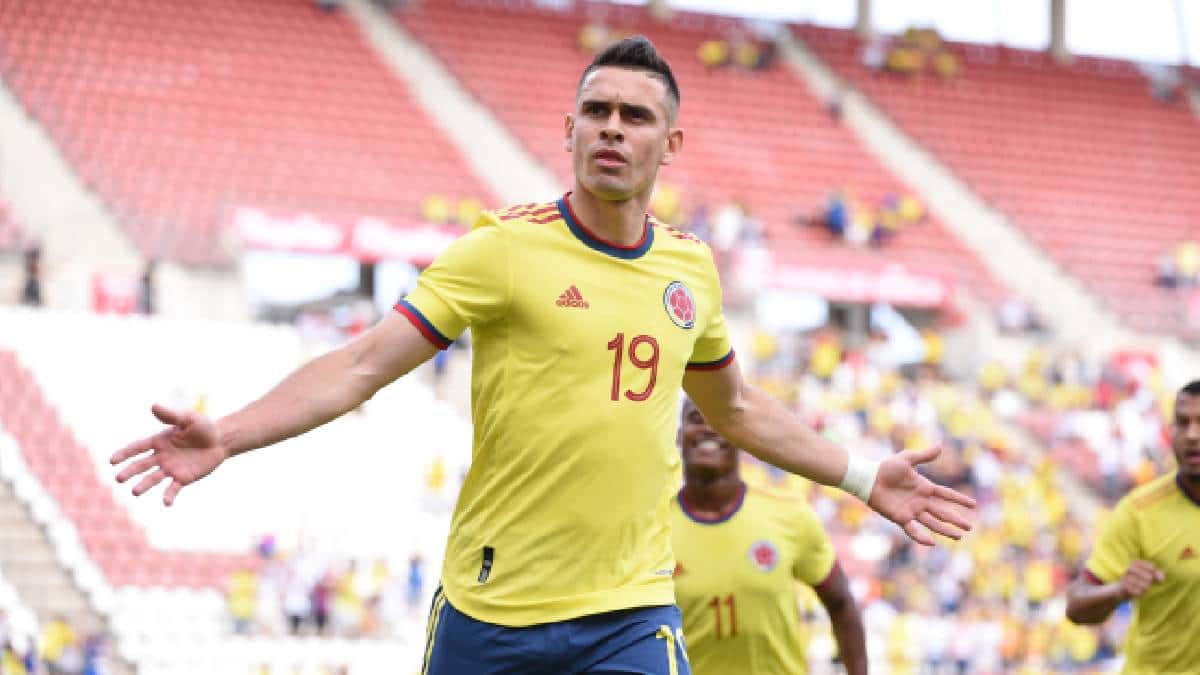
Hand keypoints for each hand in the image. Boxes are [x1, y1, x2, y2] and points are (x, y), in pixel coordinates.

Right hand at [110, 404, 228, 505]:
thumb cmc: (203, 428)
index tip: (112, 460)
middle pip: (141, 465)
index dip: (124, 454)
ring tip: (134, 492)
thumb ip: (171, 415)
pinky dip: (169, 496)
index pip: (137, 448)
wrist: (220, 441)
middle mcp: (161, 457)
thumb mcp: (188, 419)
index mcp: (159, 441)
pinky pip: (174, 488)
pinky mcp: (183, 478)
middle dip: (130, 472)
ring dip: (144, 485)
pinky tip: (166, 503)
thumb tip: (153, 406)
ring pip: (154, 478)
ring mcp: (171, 469)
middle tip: (119, 478)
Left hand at [867, 446, 976, 545]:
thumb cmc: (886, 467)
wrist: (868, 478)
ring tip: (959, 537)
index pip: (946, 495)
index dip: (959, 499)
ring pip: (933, 523)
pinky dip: (921, 537)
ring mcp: (912, 511)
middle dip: (956, 520)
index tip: (973, 505)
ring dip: (946, 530)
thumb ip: (924, 455)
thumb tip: (941, 445)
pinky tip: (932, 542)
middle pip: (943, 512)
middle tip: (969, 527)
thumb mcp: (907, 459)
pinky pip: (913, 530)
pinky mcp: (901, 518)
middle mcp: (921, 501)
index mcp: (925, 488)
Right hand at [1119, 560, 1163, 598]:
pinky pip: (1139, 593)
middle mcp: (1130, 568)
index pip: (1152, 568)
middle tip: (1144, 583)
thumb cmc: (1137, 580)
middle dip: (1149, 583)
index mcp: (1136, 563)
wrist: (1120, 589)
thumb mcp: (1147, 574)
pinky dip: (1139, 594)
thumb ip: (1157, 574)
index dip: (1156, 575)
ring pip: (1145, 586)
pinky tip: (1135, 592)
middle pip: (1149, 577)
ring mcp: (1126, 577)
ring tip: (1139, 588)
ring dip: (1144, 589)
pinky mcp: (1124, 587)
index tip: (1153, 578)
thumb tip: (1161, 579)